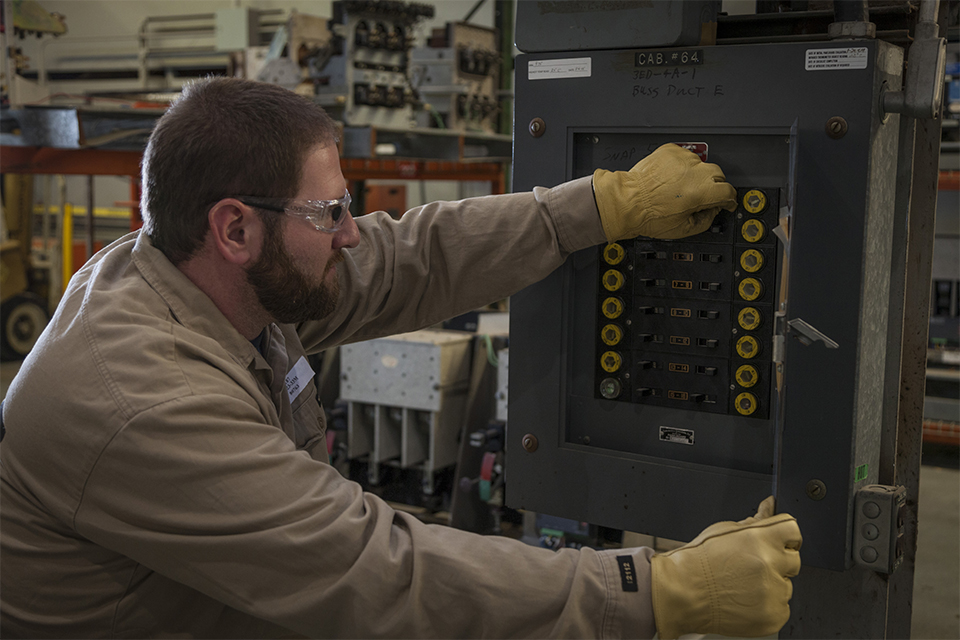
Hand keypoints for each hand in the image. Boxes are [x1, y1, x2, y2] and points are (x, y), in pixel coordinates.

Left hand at [593, 143, 736, 240]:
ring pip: (701, 165)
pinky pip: (685, 156)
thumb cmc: (649, 215)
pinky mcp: (670, 151)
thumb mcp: (683, 229)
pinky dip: (682, 165)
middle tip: (703, 196)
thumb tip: (713, 211)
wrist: (627, 201)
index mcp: (701, 191)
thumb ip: (706, 220)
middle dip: (715, 186)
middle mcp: (695, 171)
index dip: (730, 199)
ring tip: (681, 187)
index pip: (728, 191)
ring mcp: (683, 159)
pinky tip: (672, 177)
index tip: (727, 202)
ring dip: (697, 175)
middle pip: (718, 175)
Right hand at [650, 496, 801, 638]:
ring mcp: (773, 592)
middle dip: (777, 561)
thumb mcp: (724, 530)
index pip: (794, 531)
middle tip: (752, 566)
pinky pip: (782, 607)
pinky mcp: (773, 615)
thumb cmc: (699, 562)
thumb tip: (770, 506)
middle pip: (794, 559)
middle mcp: (769, 563)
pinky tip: (746, 600)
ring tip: (743, 584)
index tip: (777, 543)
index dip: (784, 537)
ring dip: (771, 585)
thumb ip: (756, 520)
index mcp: (760, 538)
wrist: (683, 593)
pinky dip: (768, 606)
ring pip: (786, 585)